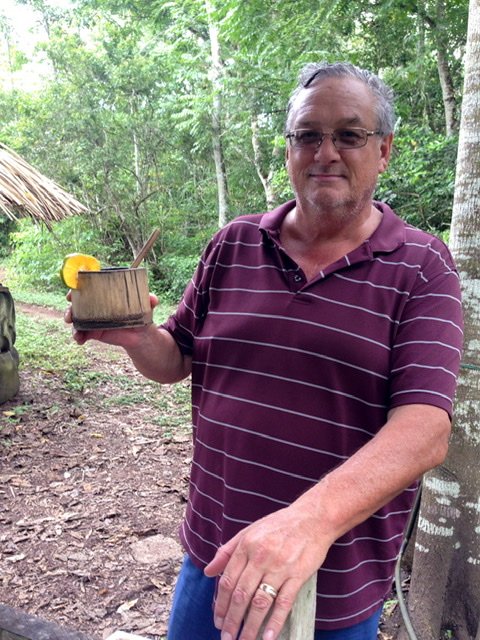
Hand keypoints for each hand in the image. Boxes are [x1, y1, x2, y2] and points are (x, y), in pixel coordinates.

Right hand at [64, 291, 158, 347]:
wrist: (140, 334)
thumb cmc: (140, 313)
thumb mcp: (146, 306)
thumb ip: (149, 301)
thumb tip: (153, 299)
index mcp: (106, 292)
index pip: (89, 283)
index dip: (79, 283)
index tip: (75, 286)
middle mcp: (96, 303)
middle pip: (78, 299)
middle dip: (71, 302)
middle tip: (71, 308)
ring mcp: (92, 317)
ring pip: (76, 316)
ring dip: (71, 319)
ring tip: (73, 326)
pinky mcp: (92, 331)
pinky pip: (81, 333)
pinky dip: (78, 336)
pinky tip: (79, 340)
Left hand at [204, 504, 328, 639]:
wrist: (312, 518)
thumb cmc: (279, 525)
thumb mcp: (249, 531)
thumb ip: (227, 551)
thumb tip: (208, 571)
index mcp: (246, 546)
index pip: (228, 580)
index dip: (220, 604)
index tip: (217, 620)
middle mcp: (260, 557)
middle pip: (241, 595)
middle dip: (231, 620)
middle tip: (226, 638)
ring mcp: (280, 567)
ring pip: (260, 603)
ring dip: (250, 627)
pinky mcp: (298, 575)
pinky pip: (284, 603)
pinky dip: (275, 622)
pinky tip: (267, 637)